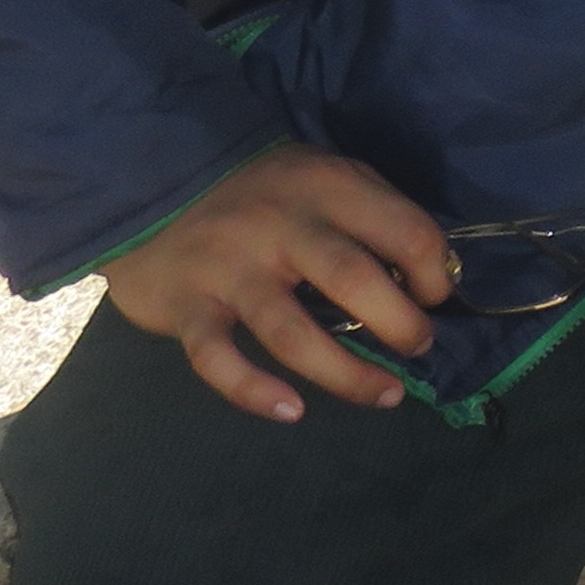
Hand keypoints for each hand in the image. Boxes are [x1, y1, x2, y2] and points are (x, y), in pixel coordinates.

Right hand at [99, 147, 453, 422]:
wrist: (150, 179)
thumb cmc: (259, 189)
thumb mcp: (321, 175)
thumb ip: (369, 214)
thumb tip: (426, 277)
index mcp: (326, 188)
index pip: (403, 231)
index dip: (434, 272)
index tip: (434, 297)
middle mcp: (280, 226)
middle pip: (352, 281)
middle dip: (400, 324)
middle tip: (418, 348)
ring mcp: (230, 268)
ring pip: (291, 333)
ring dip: (346, 374)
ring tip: (386, 394)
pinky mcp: (186, 305)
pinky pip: (217, 358)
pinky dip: (253, 390)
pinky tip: (291, 410)